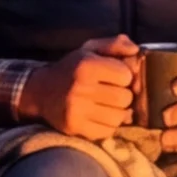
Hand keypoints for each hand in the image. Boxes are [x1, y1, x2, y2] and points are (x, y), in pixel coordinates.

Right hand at [27, 38, 141, 141]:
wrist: (40, 91)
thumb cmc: (72, 69)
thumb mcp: (90, 49)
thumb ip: (115, 45)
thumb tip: (135, 50)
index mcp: (85, 65)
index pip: (125, 75)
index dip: (124, 76)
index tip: (115, 76)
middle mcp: (80, 87)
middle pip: (124, 98)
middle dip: (123, 95)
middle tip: (112, 93)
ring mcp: (76, 110)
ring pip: (118, 117)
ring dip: (118, 112)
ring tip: (107, 105)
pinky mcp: (74, 127)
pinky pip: (107, 131)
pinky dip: (108, 126)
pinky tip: (100, 116)